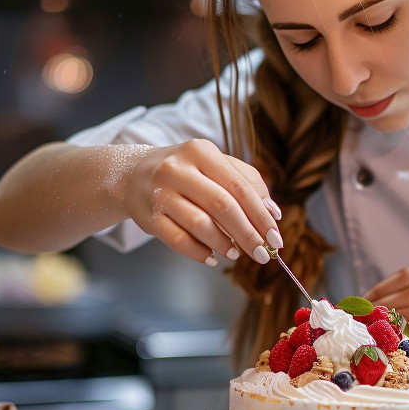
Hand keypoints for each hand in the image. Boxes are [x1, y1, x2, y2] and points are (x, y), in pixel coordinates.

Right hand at [120, 139, 282, 264]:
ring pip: (199, 224)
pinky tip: (211, 258)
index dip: (261, 214)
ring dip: (223, 243)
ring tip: (235, 253)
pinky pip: (178, 240)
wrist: (132, 175)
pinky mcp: (148, 217)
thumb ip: (246, 181)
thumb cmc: (184, 171)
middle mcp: (178, 169)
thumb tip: (273, 212)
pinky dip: (199, 253)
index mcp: (200, 151)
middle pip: (222, 205)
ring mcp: (160, 193)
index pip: (238, 186)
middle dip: (248, 234)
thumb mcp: (213, 163)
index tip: (276, 237)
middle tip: (263, 254)